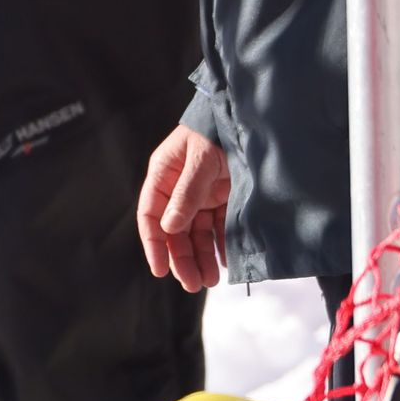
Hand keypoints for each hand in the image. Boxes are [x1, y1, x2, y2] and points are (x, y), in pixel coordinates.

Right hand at [136, 127, 229, 293]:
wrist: (248, 116)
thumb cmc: (217, 129)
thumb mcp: (201, 159)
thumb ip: (187, 192)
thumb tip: (170, 227)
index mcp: (163, 175)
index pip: (151, 216)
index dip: (154, 244)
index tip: (160, 269)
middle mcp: (178, 189)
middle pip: (174, 232)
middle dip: (182, 259)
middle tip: (192, 283)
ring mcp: (201, 195)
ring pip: (196, 234)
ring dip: (201, 258)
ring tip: (210, 280)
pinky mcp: (222, 199)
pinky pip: (218, 228)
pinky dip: (220, 246)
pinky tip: (224, 262)